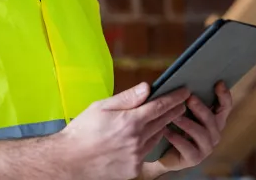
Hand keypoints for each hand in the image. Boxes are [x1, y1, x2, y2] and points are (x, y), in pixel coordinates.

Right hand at [56, 82, 189, 179]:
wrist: (70, 160)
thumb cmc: (81, 131)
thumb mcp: (100, 107)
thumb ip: (126, 98)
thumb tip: (146, 88)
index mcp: (129, 121)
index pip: (159, 106)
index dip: (174, 98)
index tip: (185, 91)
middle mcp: (137, 140)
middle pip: (162, 122)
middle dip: (173, 111)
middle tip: (181, 103)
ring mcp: (136, 156)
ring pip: (156, 138)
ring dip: (162, 127)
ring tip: (164, 118)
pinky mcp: (133, 168)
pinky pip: (146, 153)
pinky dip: (147, 143)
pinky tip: (142, 138)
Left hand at [154, 81, 233, 174]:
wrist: (160, 151)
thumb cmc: (171, 124)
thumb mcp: (177, 109)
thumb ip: (182, 97)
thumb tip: (179, 80)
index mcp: (213, 119)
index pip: (224, 107)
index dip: (224, 95)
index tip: (218, 82)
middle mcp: (213, 133)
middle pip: (213, 120)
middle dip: (202, 108)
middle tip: (190, 98)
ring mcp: (206, 147)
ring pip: (202, 134)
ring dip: (188, 123)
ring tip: (173, 116)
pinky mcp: (194, 158)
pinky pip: (188, 148)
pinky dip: (177, 139)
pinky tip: (166, 131)